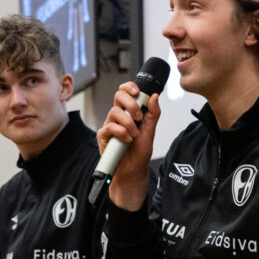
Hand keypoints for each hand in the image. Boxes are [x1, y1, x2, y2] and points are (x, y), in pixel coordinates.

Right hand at [98, 82, 160, 210]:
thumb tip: (155, 96)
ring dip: (128, 123)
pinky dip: (119, 132)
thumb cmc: (140, 153)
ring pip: (114, 112)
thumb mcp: (150, 132)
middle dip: (130, 104)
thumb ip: (153, 114)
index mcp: (130, 112)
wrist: (133, 171)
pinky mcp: (103, 136)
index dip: (129, 87)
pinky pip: (108, 127)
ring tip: (134, 135)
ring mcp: (110, 125)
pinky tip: (126, 140)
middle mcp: (119, 116)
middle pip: (118, 96)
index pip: (126, 92)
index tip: (137, 91)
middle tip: (139, 117)